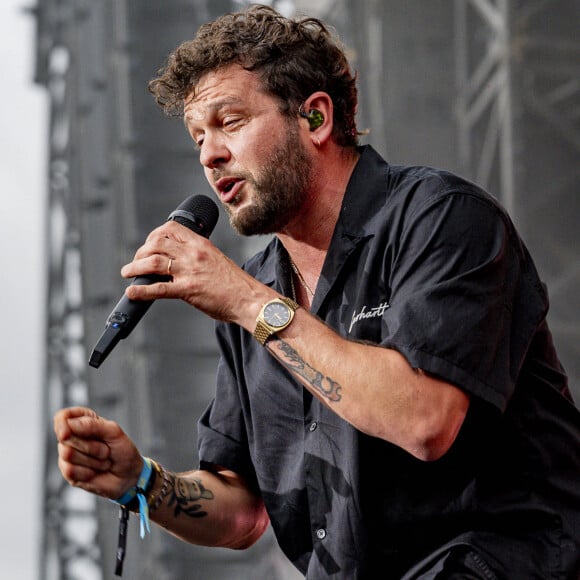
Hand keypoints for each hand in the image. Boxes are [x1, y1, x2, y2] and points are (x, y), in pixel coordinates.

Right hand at [54, 407, 142, 499]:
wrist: (128, 475)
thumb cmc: (123, 451)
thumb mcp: (114, 432)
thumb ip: (92, 425)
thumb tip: (69, 424)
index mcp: (84, 422)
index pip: (62, 416)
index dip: (62, 423)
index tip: (67, 431)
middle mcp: (73, 437)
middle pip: (64, 437)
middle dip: (90, 445)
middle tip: (105, 449)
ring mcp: (68, 455)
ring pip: (68, 454)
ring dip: (92, 459)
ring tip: (102, 460)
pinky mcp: (68, 473)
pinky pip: (70, 470)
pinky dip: (88, 472)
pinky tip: (95, 471)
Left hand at [119, 220, 272, 328]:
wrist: (249, 299)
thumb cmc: (236, 284)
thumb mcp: (216, 260)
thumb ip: (198, 257)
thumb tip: (180, 262)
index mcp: (201, 244)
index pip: (171, 228)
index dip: (154, 234)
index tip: (148, 244)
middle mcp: (193, 254)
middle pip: (156, 244)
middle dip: (140, 252)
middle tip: (136, 262)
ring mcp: (190, 271)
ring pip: (153, 262)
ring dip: (135, 268)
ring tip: (128, 273)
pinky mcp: (188, 290)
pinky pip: (158, 288)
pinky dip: (141, 291)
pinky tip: (132, 292)